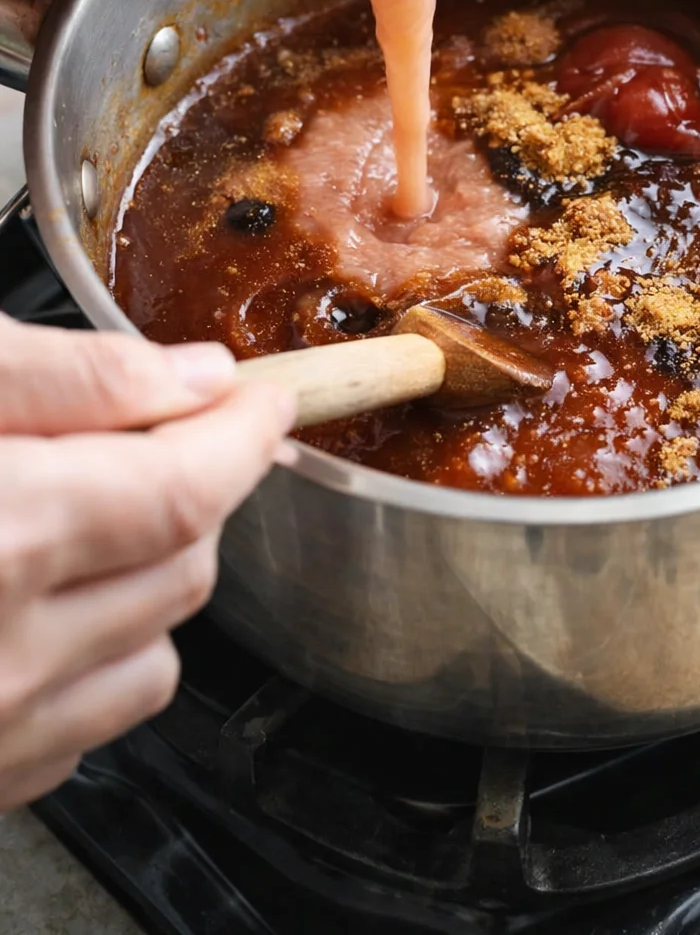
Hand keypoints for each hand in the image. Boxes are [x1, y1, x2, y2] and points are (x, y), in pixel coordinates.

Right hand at [0, 314, 295, 809]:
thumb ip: (66, 378)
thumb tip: (195, 377)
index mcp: (3, 537)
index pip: (191, 486)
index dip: (246, 433)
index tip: (267, 400)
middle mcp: (7, 659)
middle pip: (189, 567)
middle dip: (189, 491)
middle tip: (131, 444)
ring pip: (156, 655)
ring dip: (146, 582)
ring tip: (69, 525)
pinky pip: (87, 727)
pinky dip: (90, 663)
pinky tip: (25, 609)